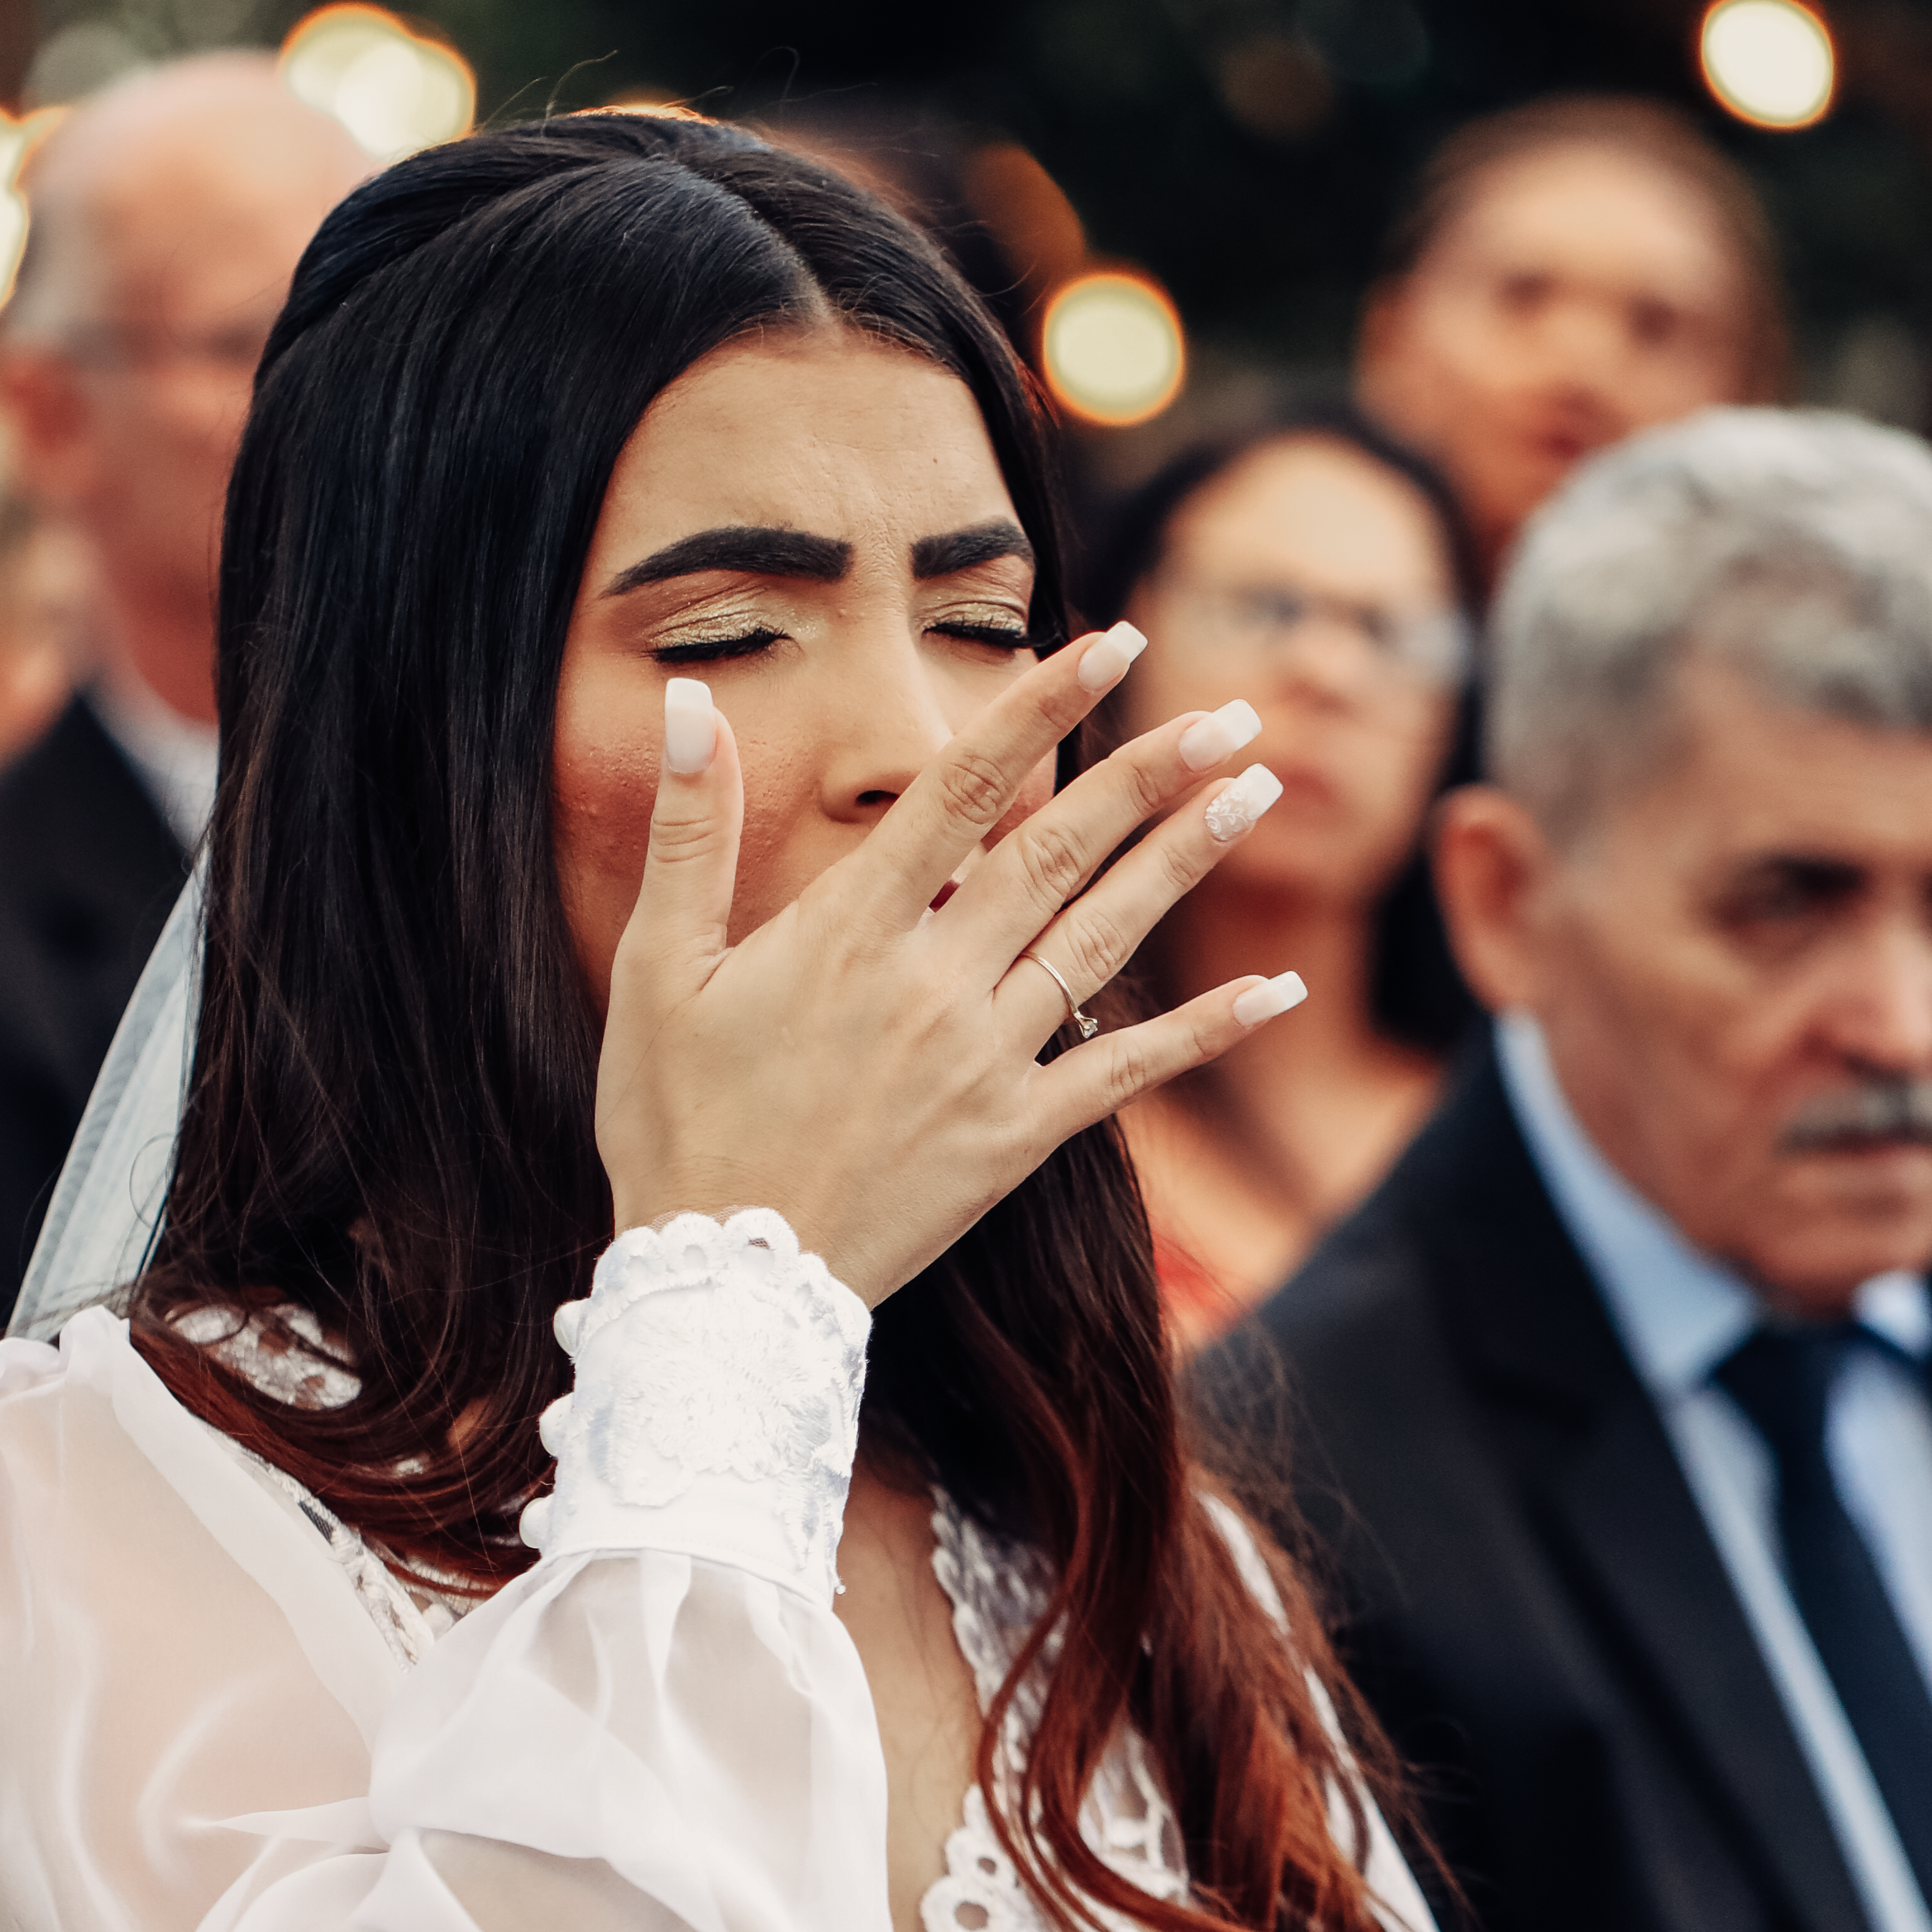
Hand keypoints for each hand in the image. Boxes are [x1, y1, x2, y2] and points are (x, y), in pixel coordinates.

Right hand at [592, 627, 1302, 1305]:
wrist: (724, 1288)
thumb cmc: (675, 1124)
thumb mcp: (652, 973)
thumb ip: (688, 834)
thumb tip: (693, 705)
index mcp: (847, 930)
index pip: (961, 787)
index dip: (1038, 707)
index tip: (1108, 642)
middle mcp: (931, 984)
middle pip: (1058, 852)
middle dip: (1151, 773)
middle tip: (1232, 713)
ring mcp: (983, 1063)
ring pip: (1104, 940)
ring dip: (1186, 861)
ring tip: (1258, 793)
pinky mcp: (1015, 1140)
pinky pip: (1126, 1071)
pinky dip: (1206, 1029)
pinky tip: (1279, 988)